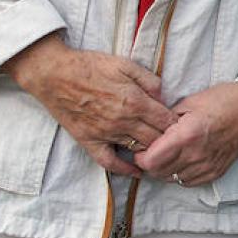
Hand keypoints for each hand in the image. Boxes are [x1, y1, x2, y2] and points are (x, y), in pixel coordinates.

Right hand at [6, 35, 175, 176]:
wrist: (54, 75)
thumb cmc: (90, 66)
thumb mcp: (125, 64)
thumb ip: (149, 80)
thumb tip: (164, 97)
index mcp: (135, 101)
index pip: (166, 121)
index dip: (178, 124)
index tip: (183, 126)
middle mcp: (123, 121)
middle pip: (156, 139)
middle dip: (169, 140)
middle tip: (177, 141)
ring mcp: (106, 133)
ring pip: (138, 151)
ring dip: (152, 153)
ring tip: (163, 153)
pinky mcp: (89, 141)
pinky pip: (110, 162)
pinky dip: (125, 170)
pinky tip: (137, 172)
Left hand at [134, 82, 237, 186]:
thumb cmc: (225, 100)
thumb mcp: (190, 102)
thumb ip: (167, 119)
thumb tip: (149, 130)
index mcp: (187, 135)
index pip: (150, 161)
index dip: (140, 155)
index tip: (142, 146)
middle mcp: (196, 155)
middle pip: (157, 173)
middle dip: (150, 162)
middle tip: (152, 148)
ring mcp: (207, 166)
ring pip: (171, 179)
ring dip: (164, 169)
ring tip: (168, 153)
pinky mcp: (216, 172)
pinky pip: (187, 182)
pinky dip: (180, 173)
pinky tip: (183, 158)